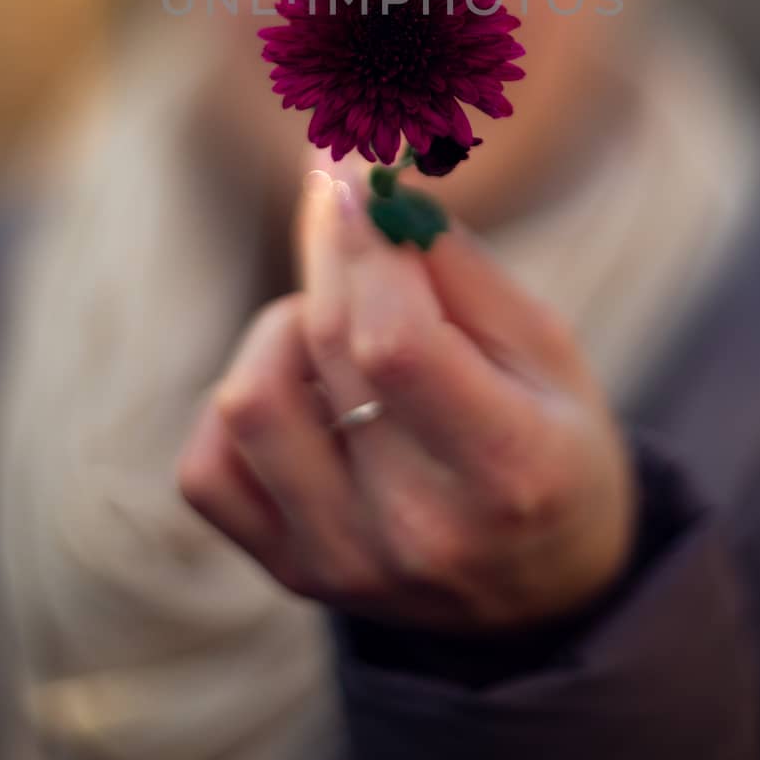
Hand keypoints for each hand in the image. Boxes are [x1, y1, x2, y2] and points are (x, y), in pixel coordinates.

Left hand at [179, 152, 637, 631]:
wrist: (541, 590)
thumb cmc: (550, 439)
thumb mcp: (544, 346)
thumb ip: (456, 263)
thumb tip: (363, 180)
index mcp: (511, 470)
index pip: (394, 341)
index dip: (363, 241)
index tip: (353, 170)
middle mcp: (421, 530)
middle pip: (328, 345)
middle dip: (330, 244)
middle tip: (341, 189)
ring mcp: (344, 562)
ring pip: (251, 396)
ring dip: (287, 329)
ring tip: (340, 327)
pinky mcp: (290, 571)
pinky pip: (209, 464)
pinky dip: (242, 400)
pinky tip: (302, 389)